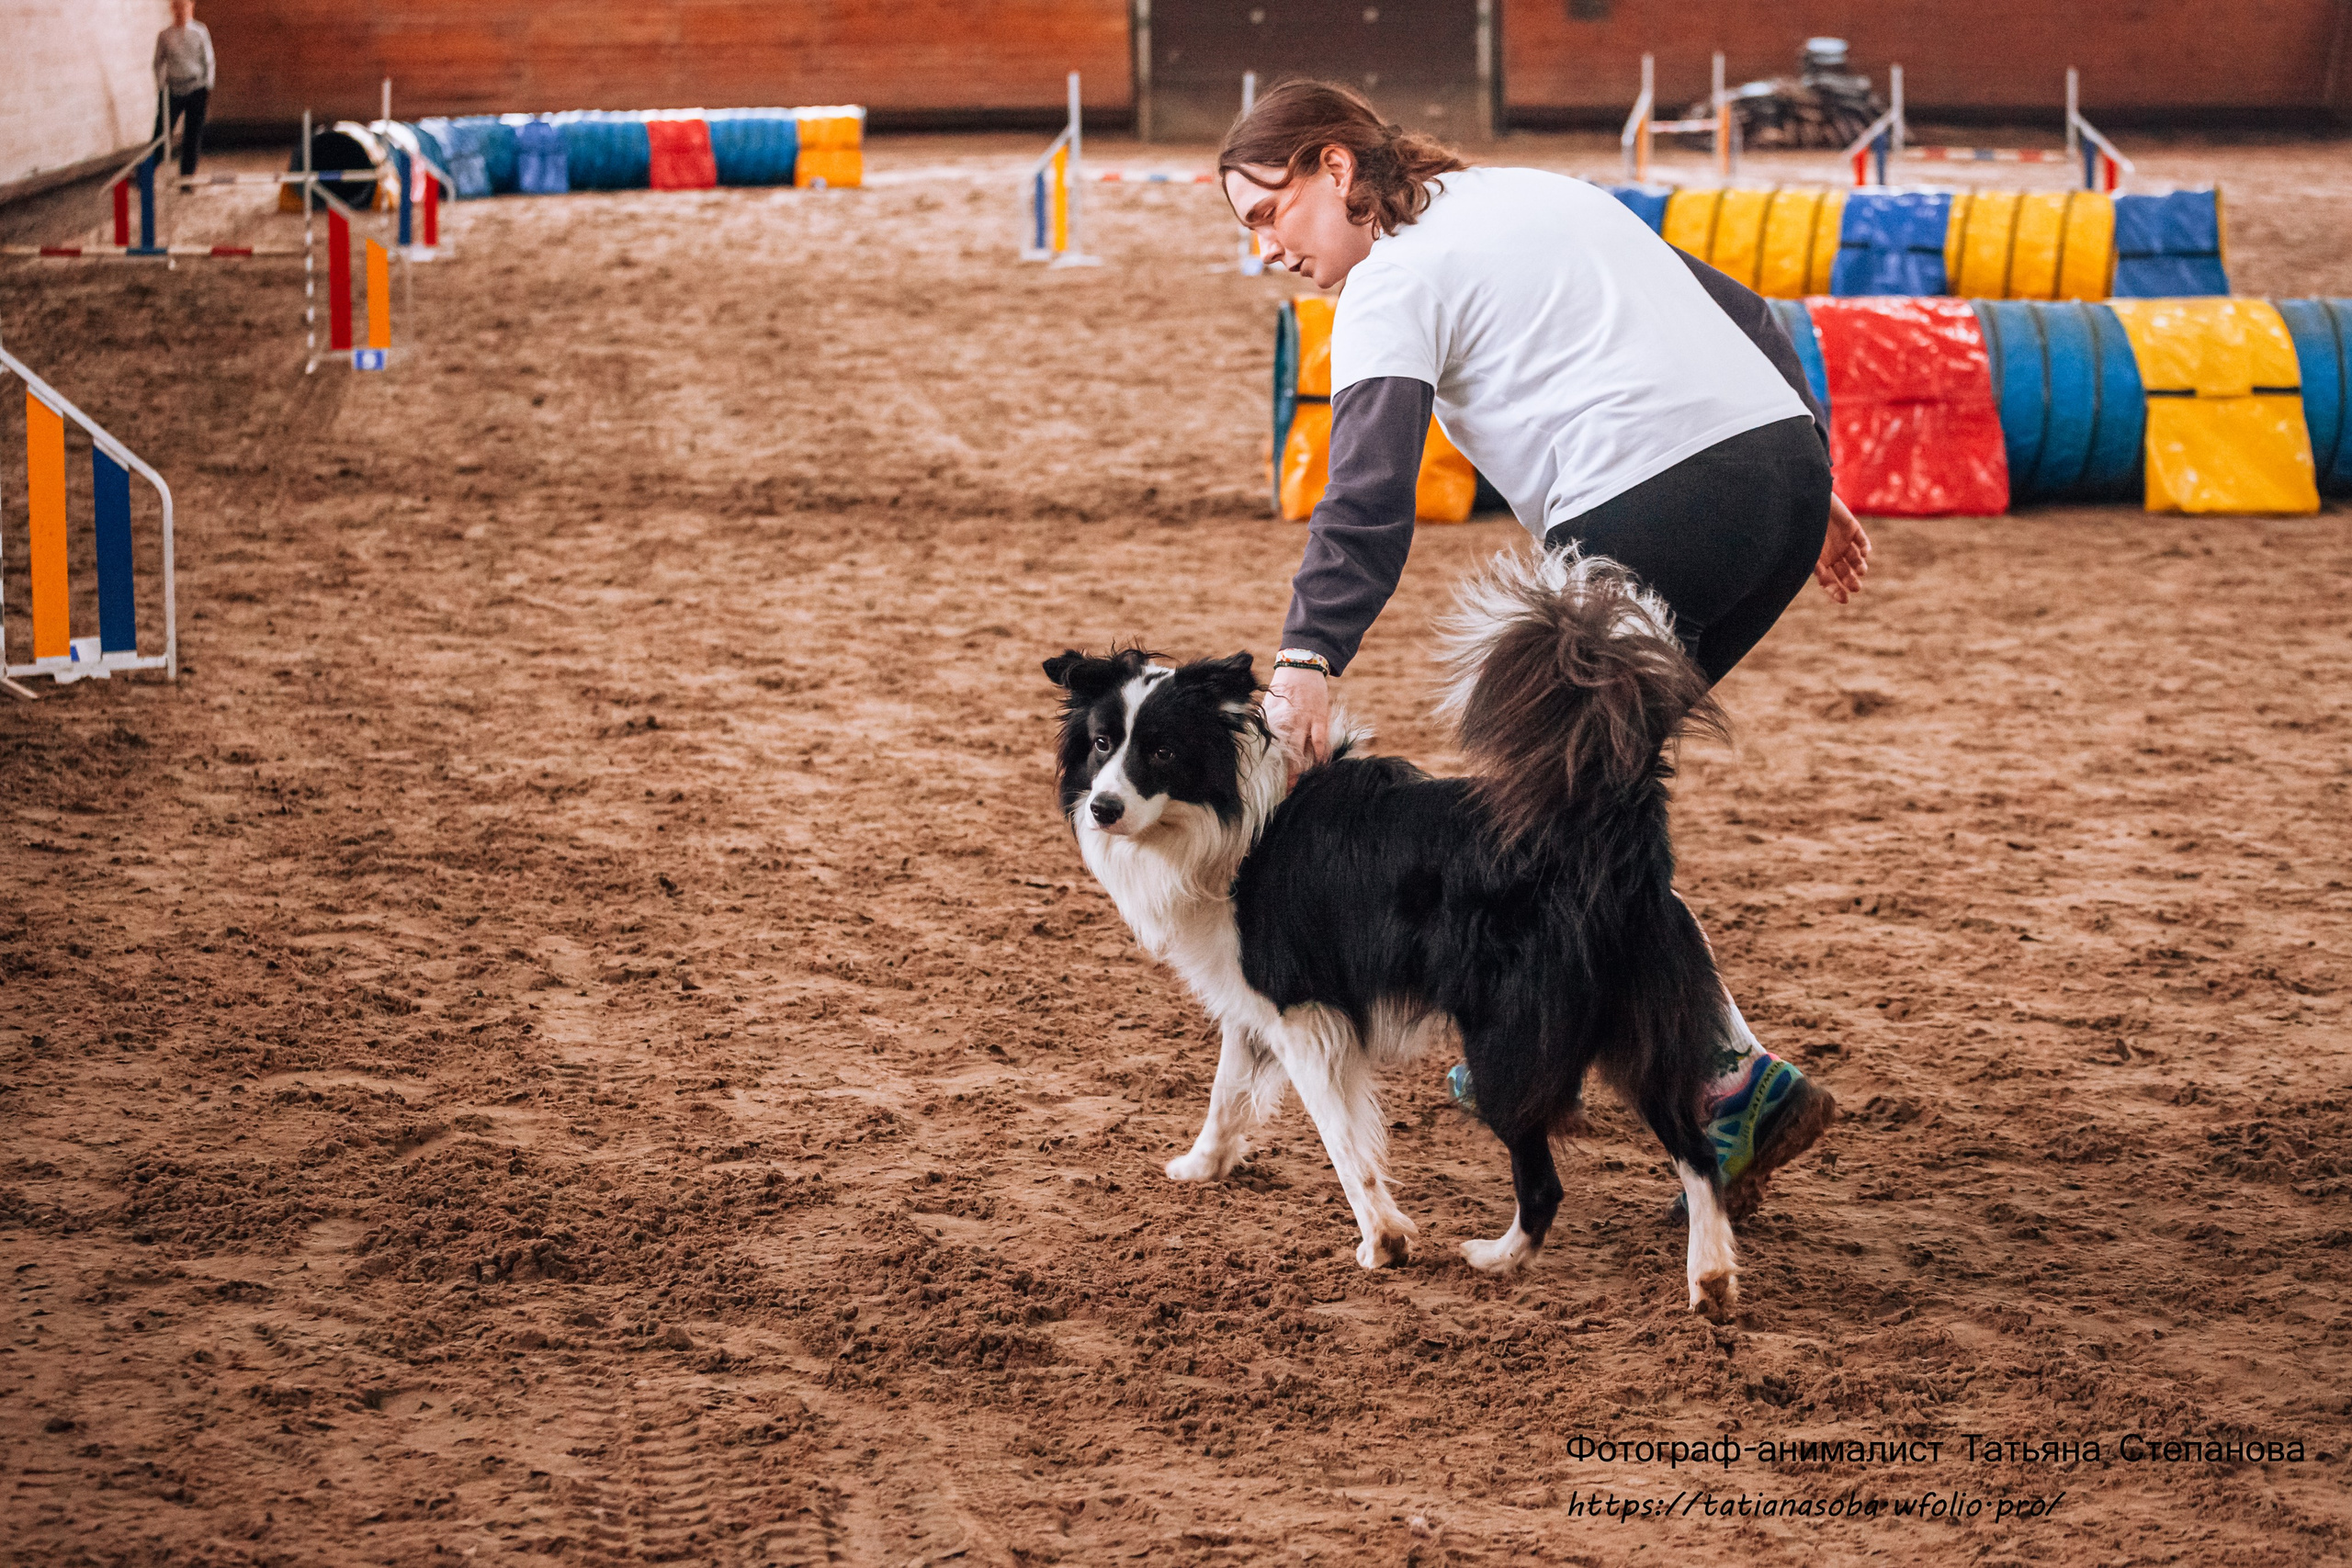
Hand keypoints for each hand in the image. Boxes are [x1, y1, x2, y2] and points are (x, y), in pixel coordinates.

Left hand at [1263, 665, 1330, 785]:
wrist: (1301, 666)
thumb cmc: (1282, 686)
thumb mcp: (1268, 703)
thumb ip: (1262, 721)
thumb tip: (1248, 736)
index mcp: (1273, 721)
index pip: (1269, 749)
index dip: (1268, 767)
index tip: (1265, 783)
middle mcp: (1287, 724)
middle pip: (1286, 755)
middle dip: (1286, 776)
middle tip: (1286, 792)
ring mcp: (1305, 722)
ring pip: (1303, 752)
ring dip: (1303, 770)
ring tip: (1302, 786)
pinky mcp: (1319, 718)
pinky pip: (1321, 741)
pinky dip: (1321, 755)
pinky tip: (1322, 767)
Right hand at [1813, 493, 1870, 603]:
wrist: (1805, 498)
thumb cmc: (1800, 525)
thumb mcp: (1805, 548)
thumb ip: (1813, 563)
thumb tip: (1822, 582)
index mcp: (1817, 561)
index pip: (1828, 581)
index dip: (1836, 592)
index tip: (1845, 600)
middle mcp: (1831, 553)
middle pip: (1844, 573)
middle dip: (1850, 581)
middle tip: (1856, 587)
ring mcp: (1842, 540)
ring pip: (1855, 559)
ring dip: (1859, 566)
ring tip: (1860, 570)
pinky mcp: (1852, 527)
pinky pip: (1862, 541)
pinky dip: (1864, 548)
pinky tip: (1864, 553)